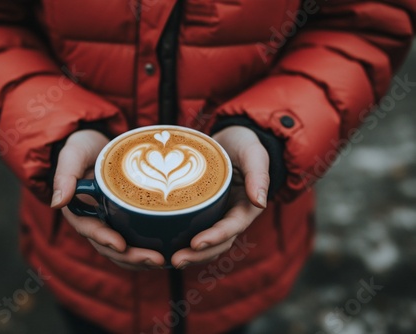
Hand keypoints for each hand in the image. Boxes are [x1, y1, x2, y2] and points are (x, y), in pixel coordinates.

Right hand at [51, 130, 164, 269]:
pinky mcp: (126, 219)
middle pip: (110, 247)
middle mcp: (95, 221)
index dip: (105, 239)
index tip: (121, 245)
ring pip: (124, 249)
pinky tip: (166, 251)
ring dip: (141, 259)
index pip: (91, 230)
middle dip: (131, 257)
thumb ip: (65, 175)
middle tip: (154, 259)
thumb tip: (57, 203)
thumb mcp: (72, 154)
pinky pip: (136, 239)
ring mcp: (112, 222)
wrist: (100, 142)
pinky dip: (148, 247)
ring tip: (163, 260)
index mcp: (79, 211)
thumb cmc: (84, 146)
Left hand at [171, 126, 269, 268]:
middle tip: (176, 260)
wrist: (230, 138)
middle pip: (217, 244)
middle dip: (198, 255)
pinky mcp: (200, 211)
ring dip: (189, 254)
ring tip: (167, 261)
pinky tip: (162, 244)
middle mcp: (230, 217)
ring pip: (204, 243)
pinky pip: (190, 229)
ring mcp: (214, 216)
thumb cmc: (244, 144)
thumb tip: (259, 202)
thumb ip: (259, 175)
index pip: (231, 228)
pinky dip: (179, 239)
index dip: (215, 237)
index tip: (196, 243)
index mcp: (246, 208)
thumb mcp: (253, 154)